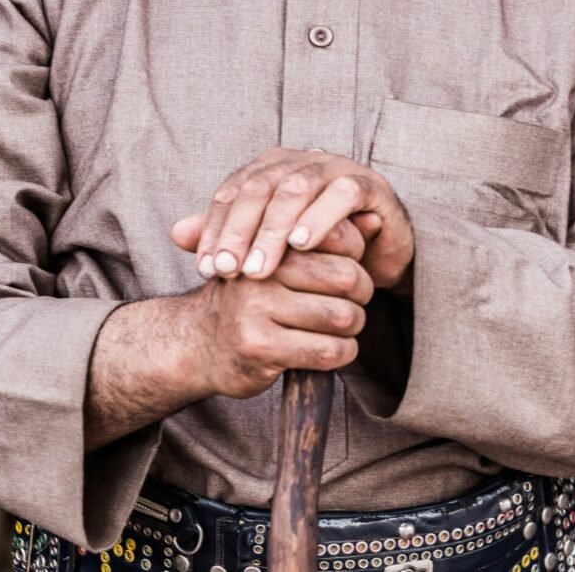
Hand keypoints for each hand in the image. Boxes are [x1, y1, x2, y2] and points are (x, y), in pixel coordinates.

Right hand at [175, 216, 374, 399]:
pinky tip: (331, 349)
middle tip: (354, 301)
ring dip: (353, 327)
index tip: (350, 269)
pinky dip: (341, 352)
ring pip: (342, 316)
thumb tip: (375, 221)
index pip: (338, 238)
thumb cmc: (254, 298)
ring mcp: (257, 310)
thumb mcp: (282, 259)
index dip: (357, 256)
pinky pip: (328, 351)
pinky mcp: (260, 347)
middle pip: (346, 277)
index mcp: (268, 241)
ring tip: (342, 325)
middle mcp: (260, 271)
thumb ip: (327, 239)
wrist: (198, 343)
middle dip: (362, 293)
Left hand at [176, 147, 413, 289]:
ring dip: (274, 230)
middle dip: (240, 232)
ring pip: (296, 189)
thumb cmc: (319, 247)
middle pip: (259, 188)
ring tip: (259, 268)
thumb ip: (228, 234)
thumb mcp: (271, 246)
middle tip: (229, 272)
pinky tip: (302, 245)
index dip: (215, 229)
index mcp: (270, 168)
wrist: (379, 252)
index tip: (206, 269)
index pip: (233, 192)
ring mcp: (334, 168)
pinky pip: (341, 194)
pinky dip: (320, 218)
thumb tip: (175, 233)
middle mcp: (299, 161)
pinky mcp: (367, 184)